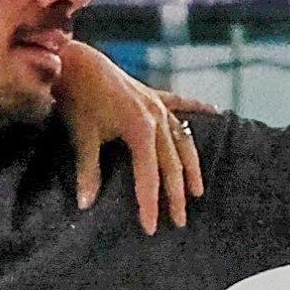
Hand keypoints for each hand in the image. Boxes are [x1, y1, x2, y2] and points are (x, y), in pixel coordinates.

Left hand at [57, 39, 207, 233]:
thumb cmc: (78, 98)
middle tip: (179, 221)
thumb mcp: (83, 136)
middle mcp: (156, 118)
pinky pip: (180, 103)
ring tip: (197, 190)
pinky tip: (215, 111)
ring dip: (191, 166)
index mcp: (141, 130)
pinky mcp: (152, 94)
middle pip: (171, 163)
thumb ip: (88, 171)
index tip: (151, 228)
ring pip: (182, 140)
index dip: (150, 203)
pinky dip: (196, 107)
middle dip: (175, 194)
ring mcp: (157, 105)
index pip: (149, 175)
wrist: (75, 61)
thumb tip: (84, 204)